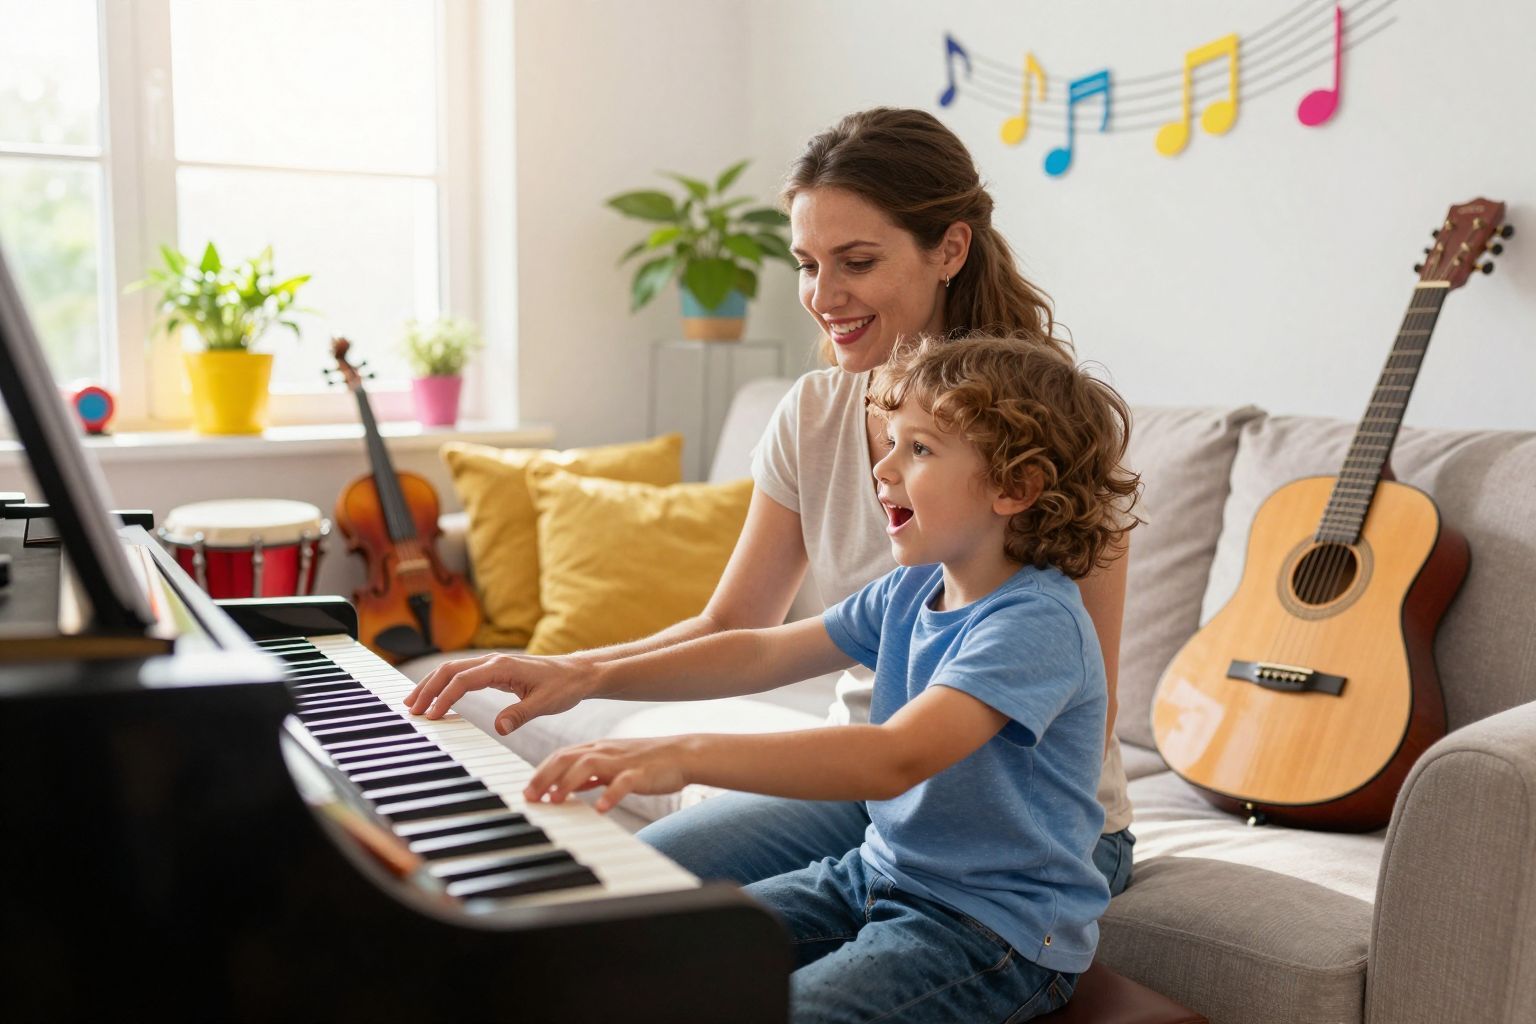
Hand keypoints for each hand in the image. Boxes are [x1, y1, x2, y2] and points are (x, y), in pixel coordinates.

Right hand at [403, 651, 595, 733]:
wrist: (577, 674)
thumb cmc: (564, 687)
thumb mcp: (546, 703)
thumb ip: (521, 714)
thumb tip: (499, 728)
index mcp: (502, 666)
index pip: (463, 680)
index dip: (444, 698)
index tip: (432, 716)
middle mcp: (493, 661)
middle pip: (450, 670)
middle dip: (428, 688)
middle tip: (411, 710)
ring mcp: (492, 664)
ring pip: (453, 670)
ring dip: (432, 685)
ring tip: (414, 704)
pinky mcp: (494, 671)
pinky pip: (462, 675)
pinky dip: (445, 685)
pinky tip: (437, 698)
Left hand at [524, 737, 692, 812]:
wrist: (682, 754)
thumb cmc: (647, 762)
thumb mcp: (612, 765)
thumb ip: (589, 774)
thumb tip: (564, 786)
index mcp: (598, 749)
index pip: (561, 755)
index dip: (540, 772)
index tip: (525, 792)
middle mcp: (606, 751)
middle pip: (568, 758)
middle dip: (545, 777)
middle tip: (530, 798)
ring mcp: (623, 761)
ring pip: (589, 765)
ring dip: (568, 783)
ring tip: (555, 800)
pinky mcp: (641, 773)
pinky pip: (623, 782)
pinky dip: (609, 794)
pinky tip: (600, 808)